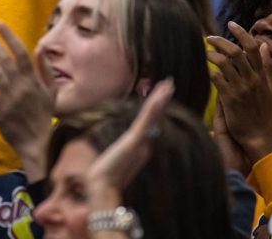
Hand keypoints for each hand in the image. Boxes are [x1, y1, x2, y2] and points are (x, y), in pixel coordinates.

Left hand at [0, 22, 55, 181]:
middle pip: (4, 58)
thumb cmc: (43, 116)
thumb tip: (40, 46)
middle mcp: (21, 86)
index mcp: (34, 80)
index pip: (21, 52)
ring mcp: (9, 98)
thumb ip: (45, 68)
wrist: (37, 144)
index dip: (9, 36)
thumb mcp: (51, 91)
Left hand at [85, 79, 173, 205]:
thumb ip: (120, 159)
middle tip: (169, 84)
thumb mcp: (114, 164)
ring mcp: (140, 142)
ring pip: (152, 117)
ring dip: (160, 99)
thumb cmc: (106, 179)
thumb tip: (122, 152)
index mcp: (140, 148)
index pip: (150, 124)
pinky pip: (146, 121)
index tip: (161, 95)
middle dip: (161, 100)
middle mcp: (144, 144)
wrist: (102, 187)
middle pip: (154, 117)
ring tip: (168, 84)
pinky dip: (153, 108)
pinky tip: (159, 96)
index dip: (156, 109)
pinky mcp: (134, 141)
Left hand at [206, 22, 271, 166]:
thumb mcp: (267, 86)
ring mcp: (241, 89)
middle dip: (220, 40)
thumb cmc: (262, 112)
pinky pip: (216, 78)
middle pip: (235, 51)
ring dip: (212, 54)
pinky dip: (210, 71)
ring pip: (224, 62)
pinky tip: (206, 71)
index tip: (231, 23)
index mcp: (262, 75)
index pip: (252, 47)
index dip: (241, 33)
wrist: (259, 137)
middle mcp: (252, 80)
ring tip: (206, 53)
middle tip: (209, 37)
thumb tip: (264, 45)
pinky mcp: (229, 99)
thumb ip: (265, 66)